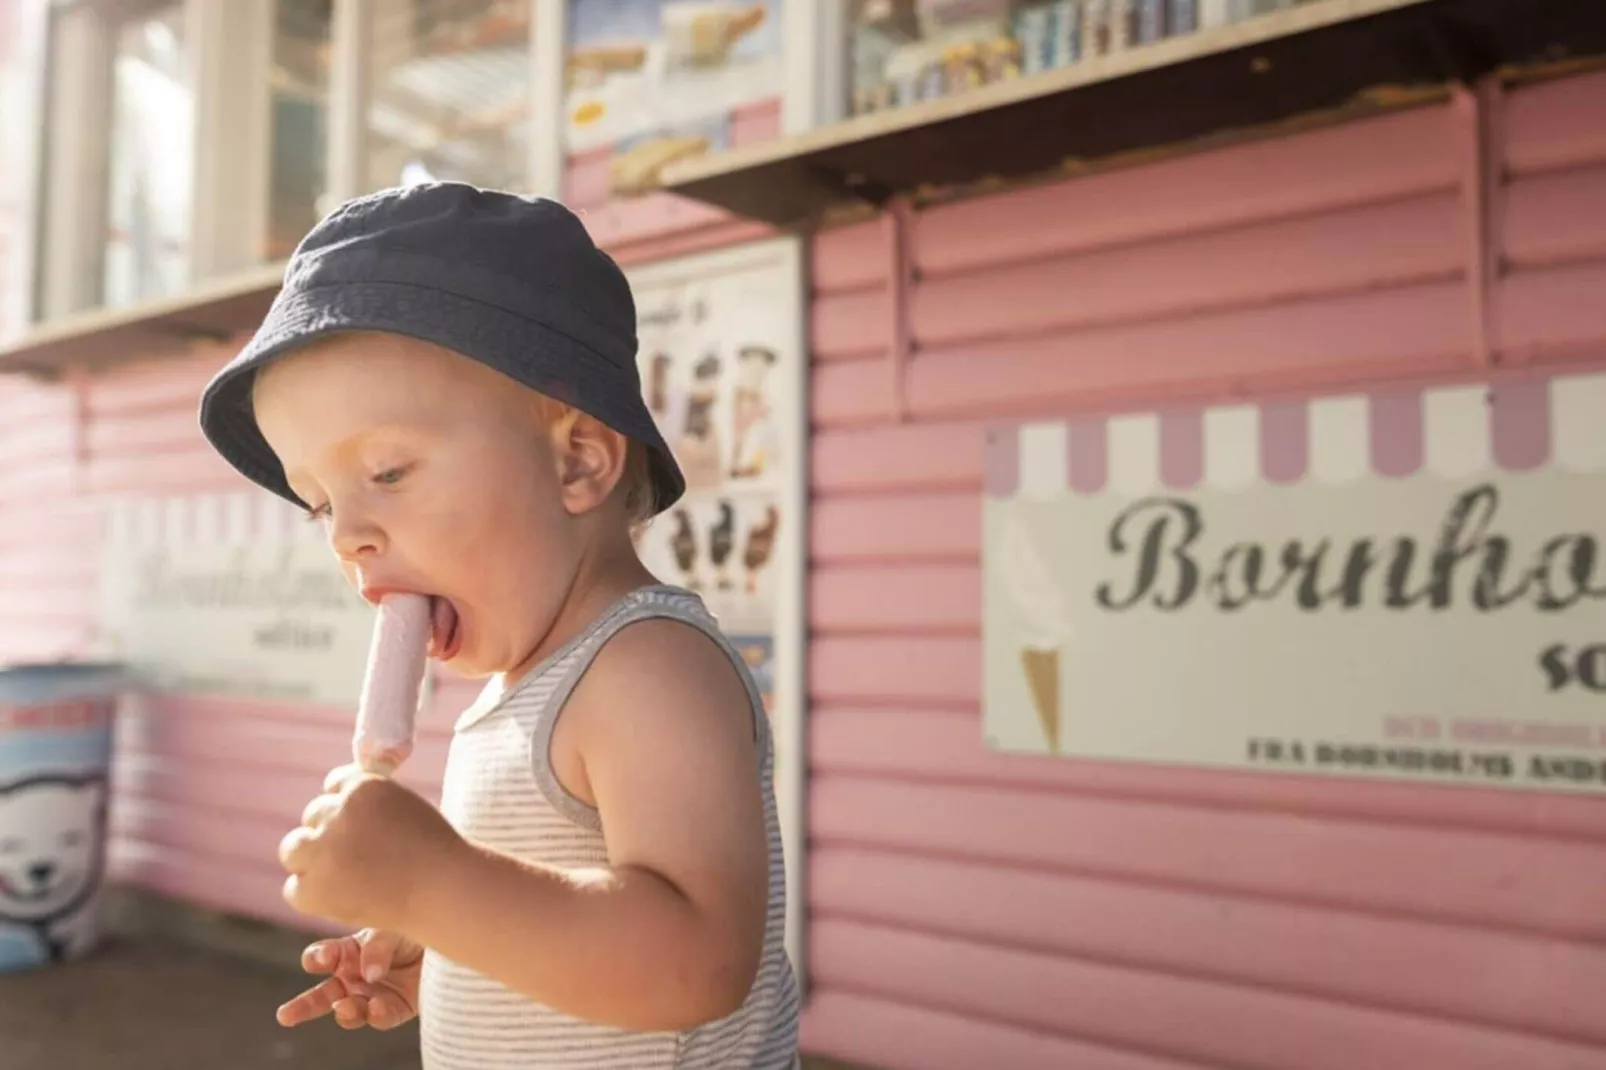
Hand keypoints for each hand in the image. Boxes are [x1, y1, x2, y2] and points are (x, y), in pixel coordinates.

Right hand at [277, 928, 421, 1030]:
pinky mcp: (396, 1007)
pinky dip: (377, 1015)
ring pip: (349, 1011)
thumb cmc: (415, 925)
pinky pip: (381, 1017)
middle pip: (324, 994)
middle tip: (285, 1016)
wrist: (451, 936)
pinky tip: (377, 1007)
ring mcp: (374, 994)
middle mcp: (355, 975)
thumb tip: (368, 974)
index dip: (318, 958)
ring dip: (345, 1012)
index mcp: (349, 950)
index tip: (321, 960)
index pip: (323, 956)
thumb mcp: (393, 926)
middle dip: (304, 1005)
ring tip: (345, 1007)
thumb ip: (377, 946)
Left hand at [279, 765, 464, 931]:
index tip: (362, 828)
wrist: (445, 890)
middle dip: (329, 834)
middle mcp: (339, 811)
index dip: (345, 808)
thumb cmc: (433, 850)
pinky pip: (294, 889)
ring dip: (310, 859)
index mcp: (363, 786)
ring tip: (342, 876)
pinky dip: (313, 895)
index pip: (335, 785)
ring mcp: (325, 849)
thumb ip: (367, 799)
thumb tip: (332, 787)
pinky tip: (341, 898)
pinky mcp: (316, 886)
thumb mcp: (403, 804)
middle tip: (357, 857)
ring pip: (293, 848)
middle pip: (313, 815)